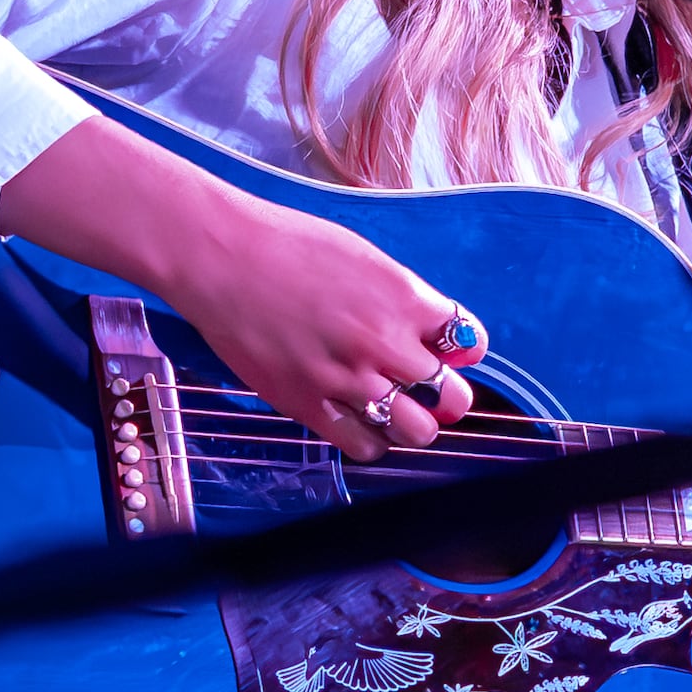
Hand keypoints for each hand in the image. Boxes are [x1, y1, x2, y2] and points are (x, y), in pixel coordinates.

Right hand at [160, 176, 482, 457]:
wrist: (222, 258)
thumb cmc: (286, 245)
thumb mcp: (362, 256)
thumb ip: (401, 296)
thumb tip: (428, 328)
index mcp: (404, 298)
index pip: (468, 340)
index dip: (464, 349)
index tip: (451, 351)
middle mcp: (385, 343)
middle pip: (452, 397)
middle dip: (447, 396)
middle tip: (428, 389)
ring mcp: (349, 379)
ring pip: (416, 432)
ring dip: (413, 424)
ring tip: (395, 410)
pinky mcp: (310, 404)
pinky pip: (365, 446)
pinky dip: (371, 440)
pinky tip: (360, 420)